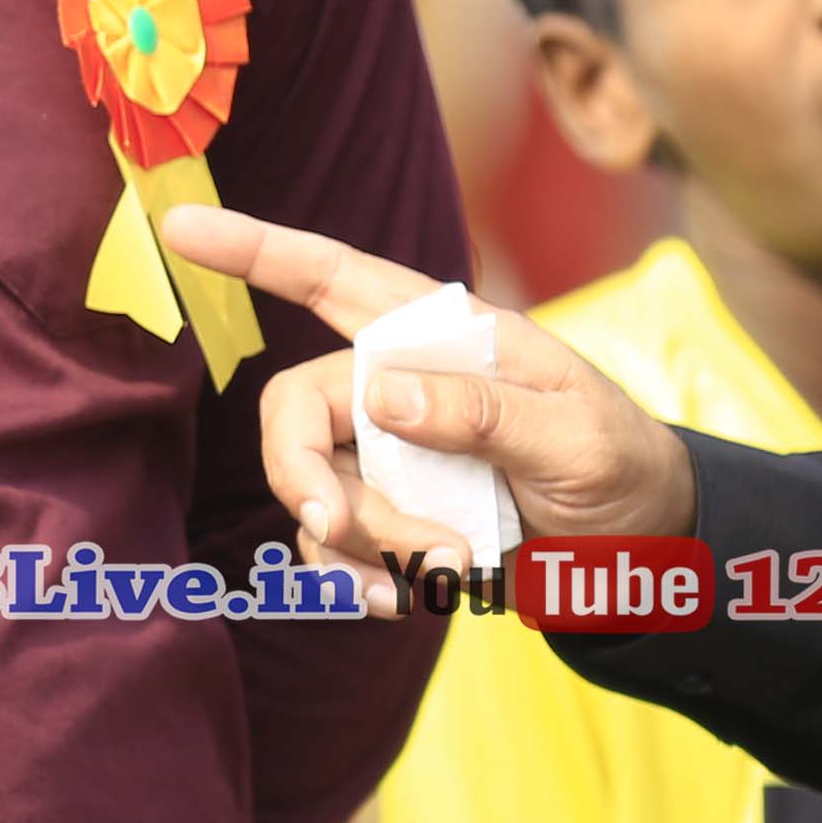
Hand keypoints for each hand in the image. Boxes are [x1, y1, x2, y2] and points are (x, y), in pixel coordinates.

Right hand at [155, 208, 694, 580]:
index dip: (257, 250)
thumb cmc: (621, 467)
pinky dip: (363, 578)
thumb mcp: (573, 436)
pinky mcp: (387, 515)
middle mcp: (399, 385)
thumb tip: (380, 394)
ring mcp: (387, 453)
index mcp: (443, 336)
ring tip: (448, 570)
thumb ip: (481, 413)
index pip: (336, 279)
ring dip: (363, 542)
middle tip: (336, 526)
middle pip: (295, 411)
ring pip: (311, 490)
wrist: (641, 554)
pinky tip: (415, 597)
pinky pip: (330, 547)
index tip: (180, 225)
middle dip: (306, 476)